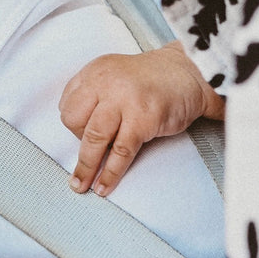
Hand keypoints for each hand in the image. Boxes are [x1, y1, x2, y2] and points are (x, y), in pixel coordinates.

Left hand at [59, 41, 224, 196]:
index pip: (68, 103)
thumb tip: (79, 132)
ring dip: (86, 167)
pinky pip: (120, 152)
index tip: (80, 136)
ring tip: (81, 185)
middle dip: (78, 142)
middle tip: (88, 156)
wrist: (190, 74)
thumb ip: (95, 95)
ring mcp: (124, 100)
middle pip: (74, 120)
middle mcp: (106, 82)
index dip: (74, 123)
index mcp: (97, 71)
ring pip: (93, 138)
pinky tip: (104, 186)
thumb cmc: (153, 79)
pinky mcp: (142, 119)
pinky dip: (110, 173)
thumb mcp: (115, 75)